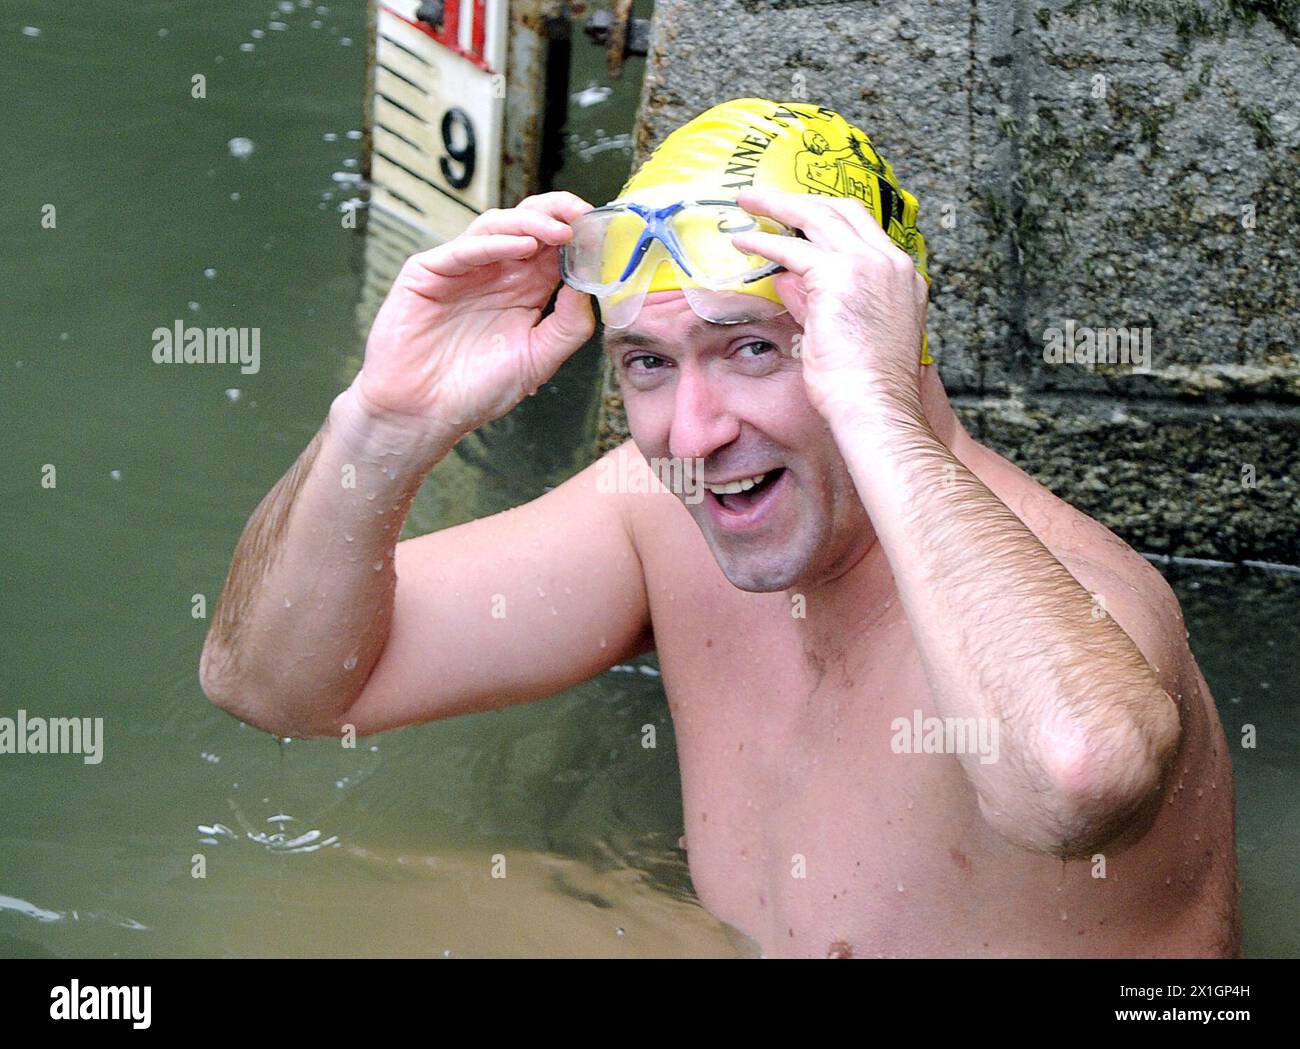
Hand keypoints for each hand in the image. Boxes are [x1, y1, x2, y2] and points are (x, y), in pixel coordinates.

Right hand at [355, 191, 595, 440]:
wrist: (423, 413)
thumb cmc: (475, 390)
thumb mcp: (538, 360)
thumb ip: (568, 325)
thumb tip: (589, 286)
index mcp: (524, 290)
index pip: (555, 249)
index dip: (579, 235)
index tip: (603, 231)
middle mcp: (495, 273)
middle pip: (528, 224)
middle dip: (558, 213)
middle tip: (584, 216)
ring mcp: (462, 269)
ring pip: (497, 225)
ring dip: (532, 223)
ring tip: (561, 232)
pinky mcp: (429, 272)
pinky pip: (465, 249)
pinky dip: (496, 243)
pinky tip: (522, 246)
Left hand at [730, 186, 928, 424]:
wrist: (876, 406)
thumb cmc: (865, 387)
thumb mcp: (843, 333)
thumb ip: (816, 300)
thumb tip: (785, 277)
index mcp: (902, 277)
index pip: (862, 228)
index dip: (826, 216)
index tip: (797, 213)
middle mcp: (890, 263)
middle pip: (841, 210)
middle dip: (799, 199)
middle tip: (764, 197)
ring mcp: (869, 265)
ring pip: (817, 216)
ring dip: (777, 205)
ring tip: (747, 201)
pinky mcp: (839, 276)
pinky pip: (792, 248)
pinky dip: (764, 241)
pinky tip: (741, 241)